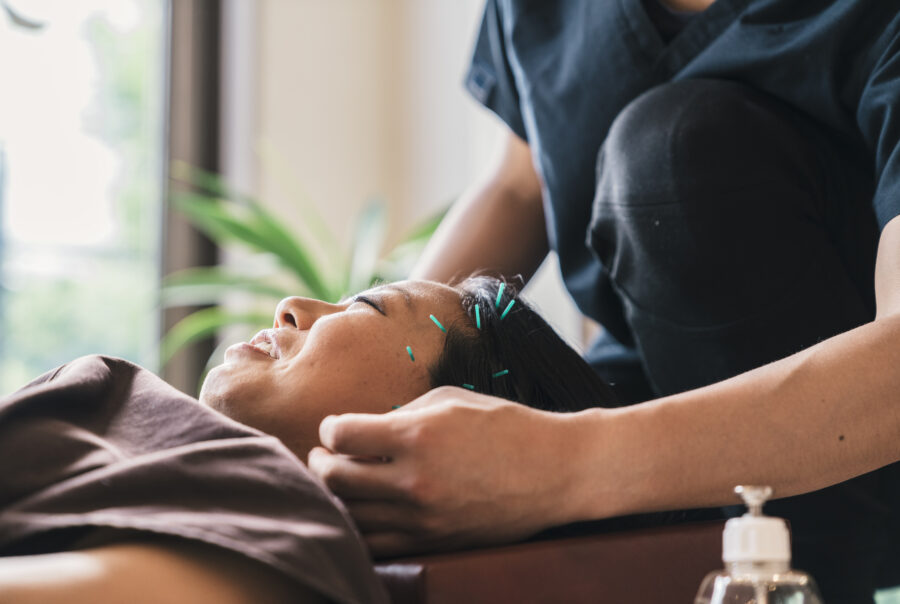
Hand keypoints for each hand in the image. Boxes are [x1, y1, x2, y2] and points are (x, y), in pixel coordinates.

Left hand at [307, 386, 588, 557]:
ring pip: (350, 516)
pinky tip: (361, 513)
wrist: (554, 472)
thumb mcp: (450, 400)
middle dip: (321, 462)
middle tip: (324, 455)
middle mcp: (414, 481)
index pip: (341, 434)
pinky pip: (376, 545)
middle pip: (334, 477)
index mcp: (417, 437)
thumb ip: (400, 413)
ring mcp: (423, 519)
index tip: (336, 427)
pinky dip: (358, 529)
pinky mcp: (434, 542)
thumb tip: (363, 429)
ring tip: (339, 483)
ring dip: (335, 497)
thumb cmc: (505, 426)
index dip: (331, 427)